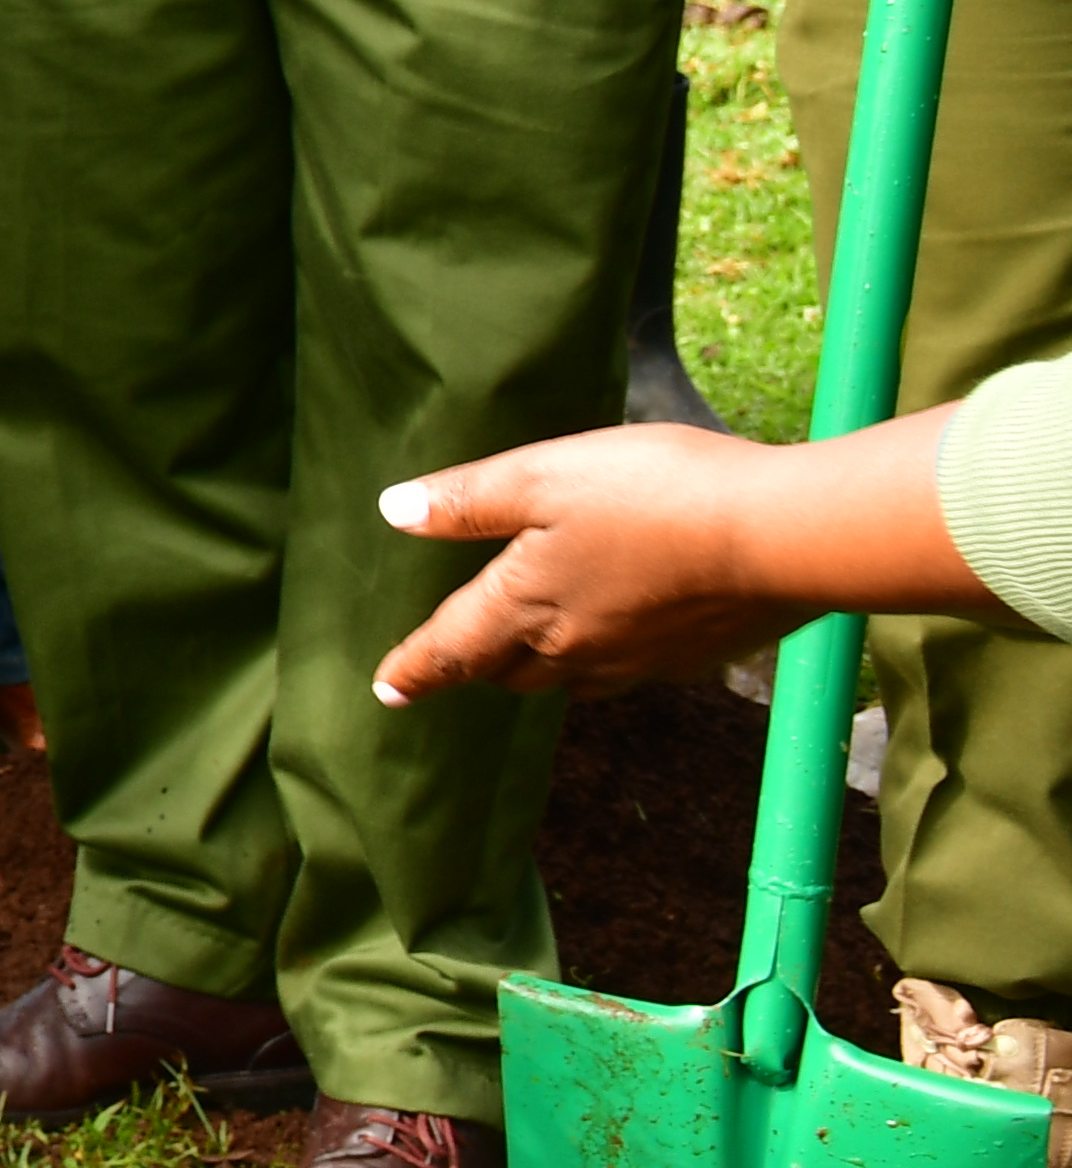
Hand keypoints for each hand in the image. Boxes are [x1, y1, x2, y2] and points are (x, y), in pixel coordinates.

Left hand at [371, 413, 982, 703]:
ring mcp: (638, 659)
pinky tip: (612, 637)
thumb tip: (394, 514)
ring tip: (521, 653)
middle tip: (451, 661)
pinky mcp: (691, 657)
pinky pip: (625, 671)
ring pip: (567, 677)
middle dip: (475, 665)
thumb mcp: (541, 477)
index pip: (453, 647)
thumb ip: (466, 501)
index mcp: (526, 607)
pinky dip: (599, 660)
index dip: (415, 668)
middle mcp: (576, 649)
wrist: (781, 537)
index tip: (386, 690)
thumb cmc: (654, 494)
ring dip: (536, 667)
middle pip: (508, 669)